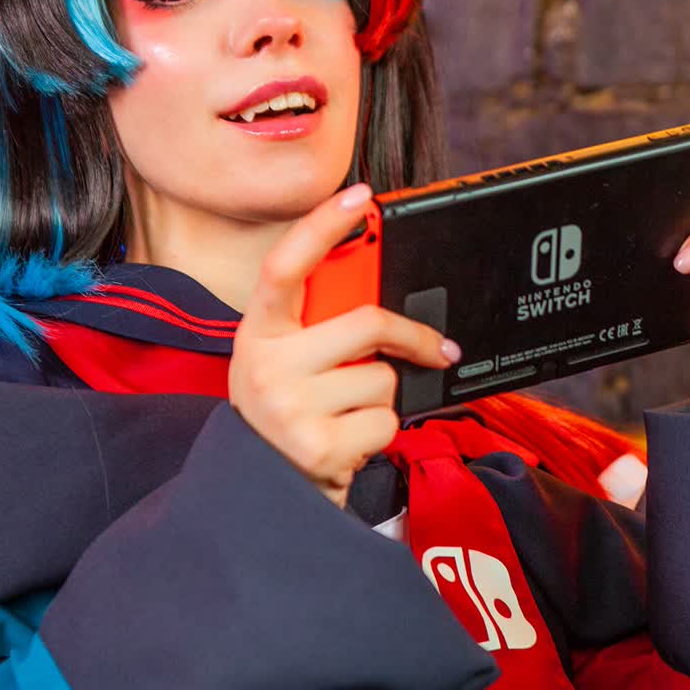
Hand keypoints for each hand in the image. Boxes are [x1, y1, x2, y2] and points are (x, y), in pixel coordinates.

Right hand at [231, 183, 461, 507]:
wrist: (264, 492)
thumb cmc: (286, 418)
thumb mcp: (286, 364)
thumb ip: (322, 329)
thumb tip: (385, 304)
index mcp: (258, 333)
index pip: (286, 265)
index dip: (322, 225)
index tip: (359, 197)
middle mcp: (267, 365)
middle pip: (365, 323)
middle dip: (408, 337)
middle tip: (432, 346)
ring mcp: (290, 407)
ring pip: (383, 378)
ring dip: (382, 397)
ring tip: (348, 415)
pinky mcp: (318, 446)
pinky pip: (384, 420)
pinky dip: (380, 432)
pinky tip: (349, 442)